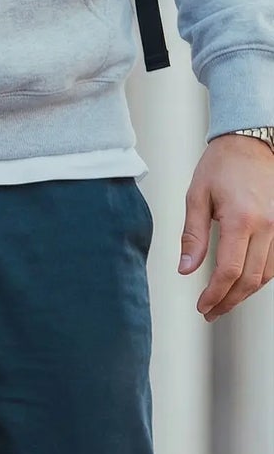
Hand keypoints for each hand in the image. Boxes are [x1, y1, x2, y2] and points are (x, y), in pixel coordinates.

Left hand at [179, 133, 273, 320]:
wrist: (249, 141)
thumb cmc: (221, 166)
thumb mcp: (196, 199)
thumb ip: (192, 237)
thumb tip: (186, 270)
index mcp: (242, 219)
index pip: (229, 271)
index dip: (215, 295)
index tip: (202, 306)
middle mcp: (268, 224)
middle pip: (251, 278)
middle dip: (229, 301)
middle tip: (210, 312)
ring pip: (267, 273)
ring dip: (245, 293)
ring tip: (223, 303)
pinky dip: (260, 277)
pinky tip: (242, 284)